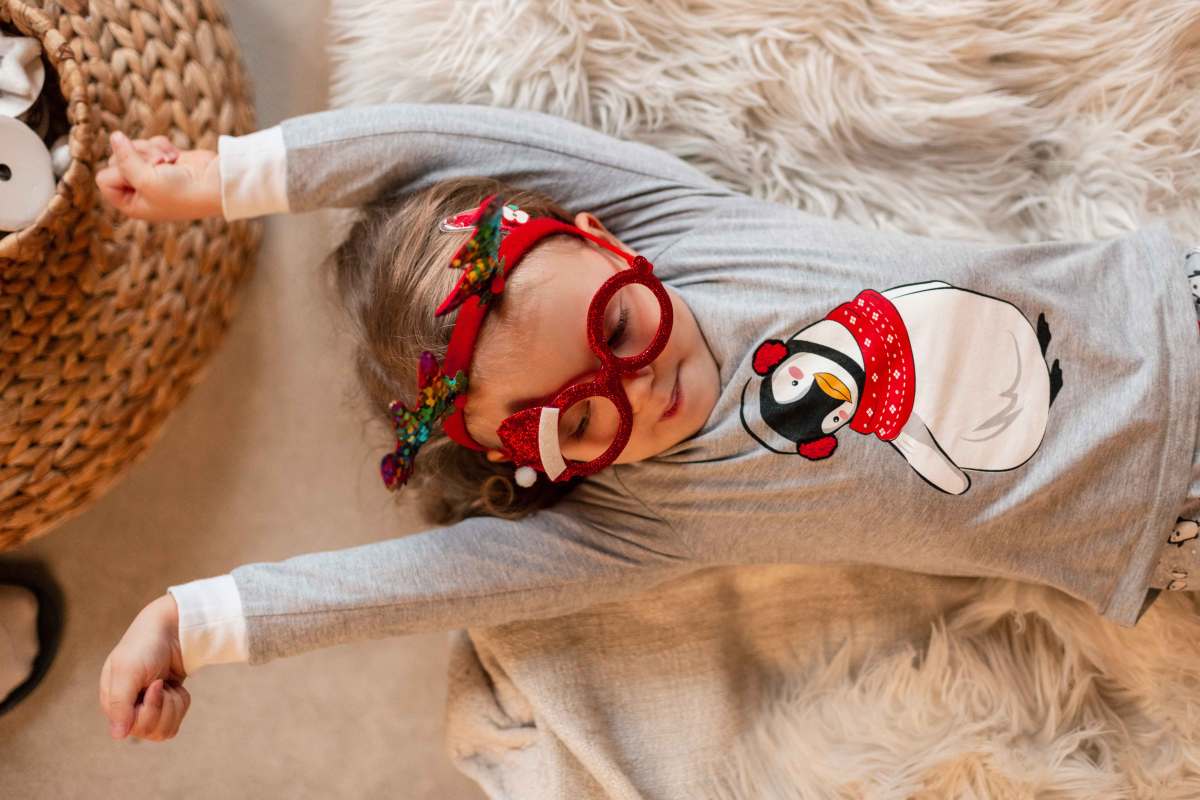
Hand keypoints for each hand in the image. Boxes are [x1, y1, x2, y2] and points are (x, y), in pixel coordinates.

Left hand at [95, 131, 221, 220]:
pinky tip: (176, 158)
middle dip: (137, 157)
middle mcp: (139, 190)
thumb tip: (114, 136)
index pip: (104, 178)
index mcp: (131, 204)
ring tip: (169, 162)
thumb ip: (124, 157)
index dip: (119, 172)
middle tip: (157, 166)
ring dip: (152, 151)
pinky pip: (150, 143)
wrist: (216, 185)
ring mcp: (152, 174)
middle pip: (116, 159)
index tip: (139, 176)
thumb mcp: (146, 179)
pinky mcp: (164, 161)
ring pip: (133, 148)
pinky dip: (163, 147)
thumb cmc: (183, 192)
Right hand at [100, 594, 191, 741]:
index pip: (133, 727)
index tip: (155, 684)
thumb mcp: (128, 670)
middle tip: (162, 682)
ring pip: (165, 730)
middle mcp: (128, 711)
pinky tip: (174, 686)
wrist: (172, 630)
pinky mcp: (164, 707)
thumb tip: (118, 735)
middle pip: (151, 731)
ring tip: (167, 684)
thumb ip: (120, 703)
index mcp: (113, 703)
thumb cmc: (146, 646)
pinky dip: (181, 703)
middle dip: (164, 705)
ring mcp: (147, 710)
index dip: (150, 708)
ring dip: (174, 704)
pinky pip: (175, 721)